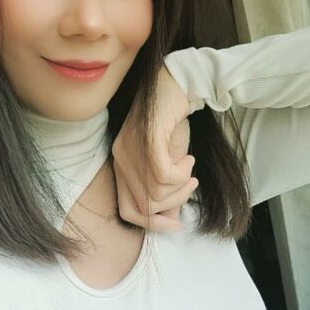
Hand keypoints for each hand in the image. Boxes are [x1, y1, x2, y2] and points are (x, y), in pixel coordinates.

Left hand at [111, 65, 200, 232]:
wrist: (176, 85)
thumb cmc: (171, 122)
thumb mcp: (169, 163)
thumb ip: (167, 190)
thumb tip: (170, 219)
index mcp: (121, 165)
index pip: (127, 211)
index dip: (152, 224)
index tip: (175, 222)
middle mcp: (120, 159)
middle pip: (144, 206)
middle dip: (173, 203)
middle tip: (190, 184)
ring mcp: (130, 149)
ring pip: (155, 192)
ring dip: (181, 185)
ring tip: (189, 167)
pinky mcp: (146, 139)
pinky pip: (162, 175)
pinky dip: (180, 174)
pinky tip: (188, 159)